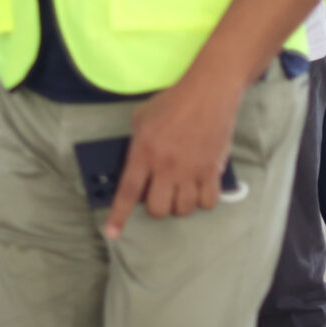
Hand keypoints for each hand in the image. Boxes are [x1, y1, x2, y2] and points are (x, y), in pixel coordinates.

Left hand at [103, 76, 242, 239]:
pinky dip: (203, 201)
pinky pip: (208, 202)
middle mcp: (166, 167)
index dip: (119, 215)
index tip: (112, 233)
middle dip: (156, 207)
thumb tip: (136, 164)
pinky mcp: (213, 171)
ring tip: (180, 191)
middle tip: (159, 194)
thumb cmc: (172, 102)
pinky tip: (200, 189)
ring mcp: (191, 171)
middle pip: (157, 209)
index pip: (128, 191)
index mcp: (144, 153)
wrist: (208, 93)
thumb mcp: (141, 118)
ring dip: (179, 205)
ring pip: (183, 209)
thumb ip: (136, 143)